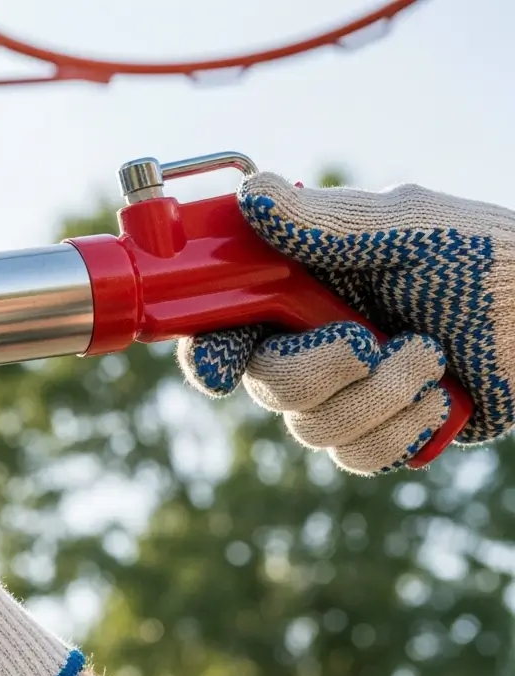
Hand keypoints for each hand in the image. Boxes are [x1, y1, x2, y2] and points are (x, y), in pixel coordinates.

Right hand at [177, 172, 514, 473]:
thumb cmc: (487, 258)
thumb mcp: (405, 229)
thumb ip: (325, 222)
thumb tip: (252, 195)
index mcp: (304, 290)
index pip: (229, 325)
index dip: (211, 351)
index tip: (219, 368)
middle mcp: (315, 343)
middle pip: (265, 385)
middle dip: (317, 371)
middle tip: (367, 342)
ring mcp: (348, 393)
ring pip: (313, 428)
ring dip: (380, 397)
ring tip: (432, 357)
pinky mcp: (384, 433)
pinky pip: (357, 458)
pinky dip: (402, 431)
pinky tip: (439, 399)